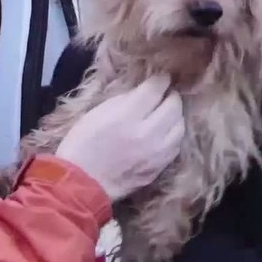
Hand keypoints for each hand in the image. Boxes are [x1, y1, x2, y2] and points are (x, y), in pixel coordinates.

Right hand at [55, 74, 183, 201]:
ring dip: (175, 115)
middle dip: (171, 96)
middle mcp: (147, 133)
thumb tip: (144, 90)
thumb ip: (124, 99)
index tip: (161, 77)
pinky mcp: (158, 168)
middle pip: (174, 106)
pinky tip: (165, 132)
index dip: (161, 79)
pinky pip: (176, 146)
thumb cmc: (82, 144)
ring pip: (180, 126)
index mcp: (127, 116)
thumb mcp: (97, 112)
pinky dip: (173, 134)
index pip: (155, 89)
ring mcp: (156, 154)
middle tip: (165, 93)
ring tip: (167, 112)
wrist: (81, 184)